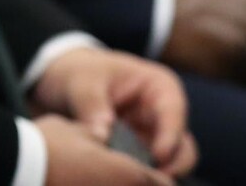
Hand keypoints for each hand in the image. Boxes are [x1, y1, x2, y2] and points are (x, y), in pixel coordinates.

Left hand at [32, 48, 195, 177]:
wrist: (64, 80)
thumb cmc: (80, 71)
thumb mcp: (82, 81)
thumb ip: (92, 104)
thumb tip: (102, 134)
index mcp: (160, 88)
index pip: (173, 114)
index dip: (170, 137)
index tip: (158, 157)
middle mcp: (163, 115)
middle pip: (182, 146)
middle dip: (171, 164)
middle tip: (149, 178)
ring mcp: (153, 136)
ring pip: (169, 163)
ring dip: (154, 173)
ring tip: (132, 180)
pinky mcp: (139, 154)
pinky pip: (146, 170)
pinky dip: (137, 175)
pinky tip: (121, 179)